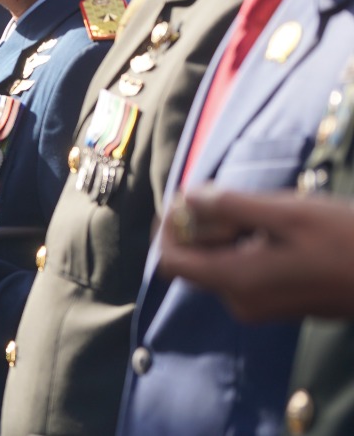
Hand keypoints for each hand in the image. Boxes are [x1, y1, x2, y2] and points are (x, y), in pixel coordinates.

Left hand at [158, 187, 353, 321]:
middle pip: (194, 260)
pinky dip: (248, 245)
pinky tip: (281, 229)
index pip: (170, 261)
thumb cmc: (348, 240)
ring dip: (229, 233)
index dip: (168, 227)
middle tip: (236, 199)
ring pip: (221, 262)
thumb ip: (231, 206)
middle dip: (203, 225)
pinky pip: (245, 271)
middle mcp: (241, 302)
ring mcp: (261, 307)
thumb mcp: (287, 212)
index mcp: (237, 281)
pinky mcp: (279, 303)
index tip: (186, 199)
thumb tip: (187, 198)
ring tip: (267, 212)